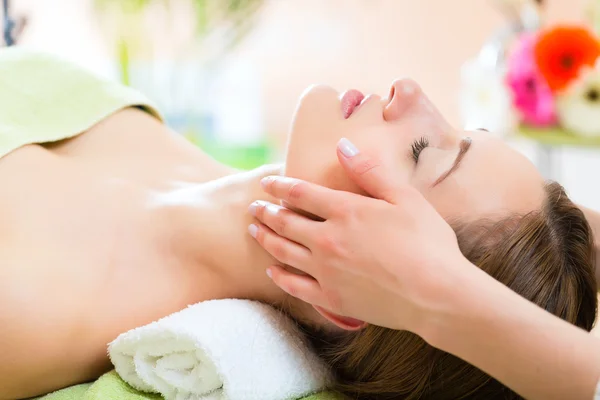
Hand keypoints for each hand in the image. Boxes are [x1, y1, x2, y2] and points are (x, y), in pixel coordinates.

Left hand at [248, 138, 471, 332]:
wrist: (437, 295)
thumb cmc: (428, 243)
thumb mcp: (404, 197)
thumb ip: (370, 171)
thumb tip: (342, 145)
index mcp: (345, 212)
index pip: (300, 193)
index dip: (279, 185)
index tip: (266, 182)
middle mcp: (327, 240)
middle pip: (285, 222)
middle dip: (266, 212)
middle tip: (254, 207)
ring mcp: (326, 271)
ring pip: (283, 252)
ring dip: (265, 238)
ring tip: (254, 230)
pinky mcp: (331, 299)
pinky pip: (294, 286)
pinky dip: (279, 276)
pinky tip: (271, 270)